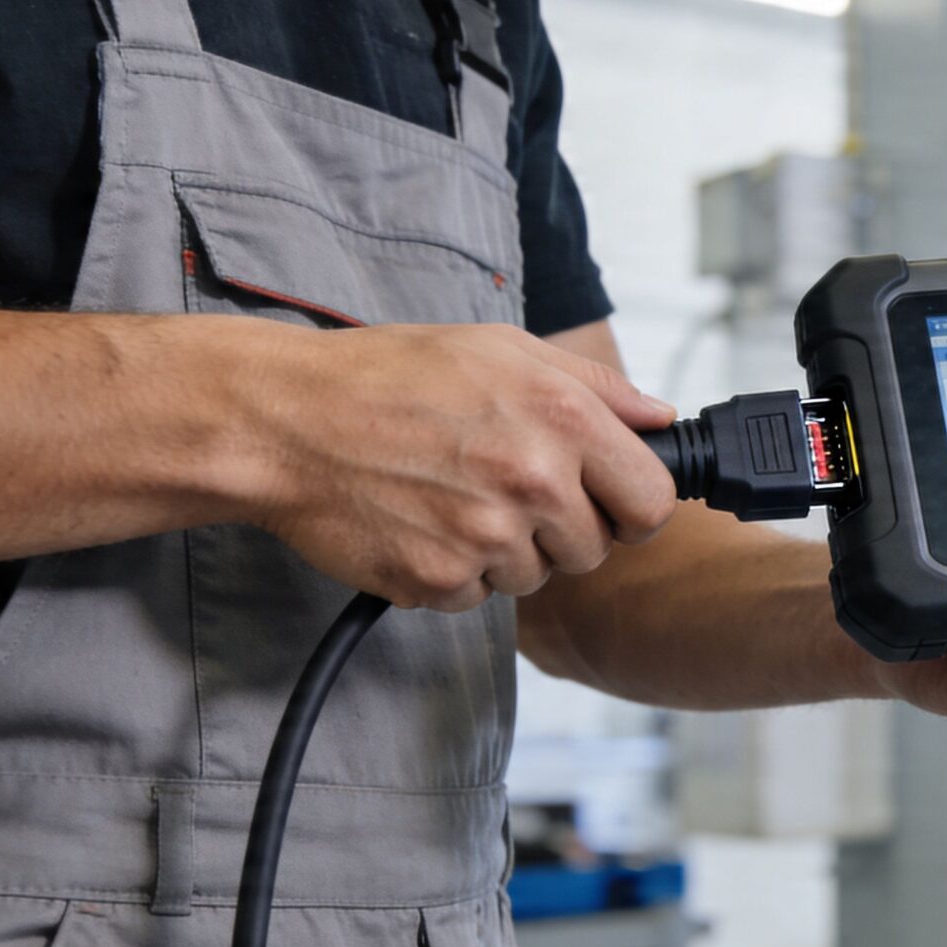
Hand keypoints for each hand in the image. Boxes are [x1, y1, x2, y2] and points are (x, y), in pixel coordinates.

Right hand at [241, 323, 679, 611]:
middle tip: (506, 488)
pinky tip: (420, 521)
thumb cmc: (390, 377)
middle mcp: (533, 481)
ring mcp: (486, 537)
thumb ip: (596, 388)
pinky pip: (477, 595)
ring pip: (536, 576)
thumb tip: (659, 419)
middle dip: (563, 528)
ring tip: (452, 495)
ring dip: (504, 549)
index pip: (653, 502)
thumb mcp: (503, 350)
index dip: (634, 506)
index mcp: (562, 419)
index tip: (610, 503)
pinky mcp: (439, 580)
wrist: (287, 421)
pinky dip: (454, 570)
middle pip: (596, 548)